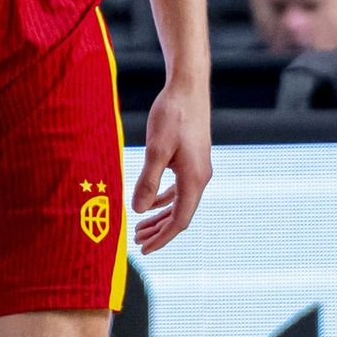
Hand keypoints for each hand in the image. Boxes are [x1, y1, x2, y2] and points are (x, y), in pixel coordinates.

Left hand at [131, 77, 210, 251]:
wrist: (188, 87)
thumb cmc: (171, 114)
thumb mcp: (155, 149)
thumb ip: (148, 181)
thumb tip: (139, 210)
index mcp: (194, 179)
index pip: (180, 220)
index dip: (162, 238)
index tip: (144, 250)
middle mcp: (200, 177)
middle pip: (180, 215)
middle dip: (159, 230)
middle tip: (136, 241)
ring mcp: (198, 168)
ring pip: (180, 202)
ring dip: (161, 216)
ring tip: (140, 227)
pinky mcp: (192, 159)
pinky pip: (180, 188)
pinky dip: (166, 199)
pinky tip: (152, 204)